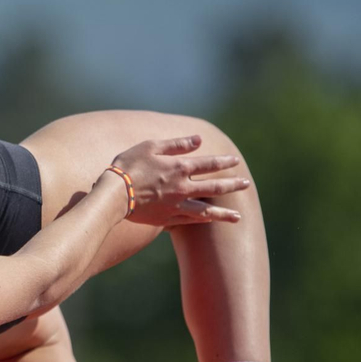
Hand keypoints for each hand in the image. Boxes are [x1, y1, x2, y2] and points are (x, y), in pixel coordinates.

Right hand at [109, 137, 249, 226]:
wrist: (114, 195)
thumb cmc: (129, 166)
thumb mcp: (151, 147)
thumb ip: (176, 144)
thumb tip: (198, 140)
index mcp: (180, 168)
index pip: (209, 164)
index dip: (224, 162)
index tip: (235, 161)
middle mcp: (183, 188)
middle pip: (214, 188)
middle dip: (232, 186)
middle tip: (246, 184)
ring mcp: (176, 205)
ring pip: (207, 211)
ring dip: (224, 214)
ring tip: (238, 217)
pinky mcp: (167, 219)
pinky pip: (190, 221)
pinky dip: (203, 221)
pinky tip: (211, 221)